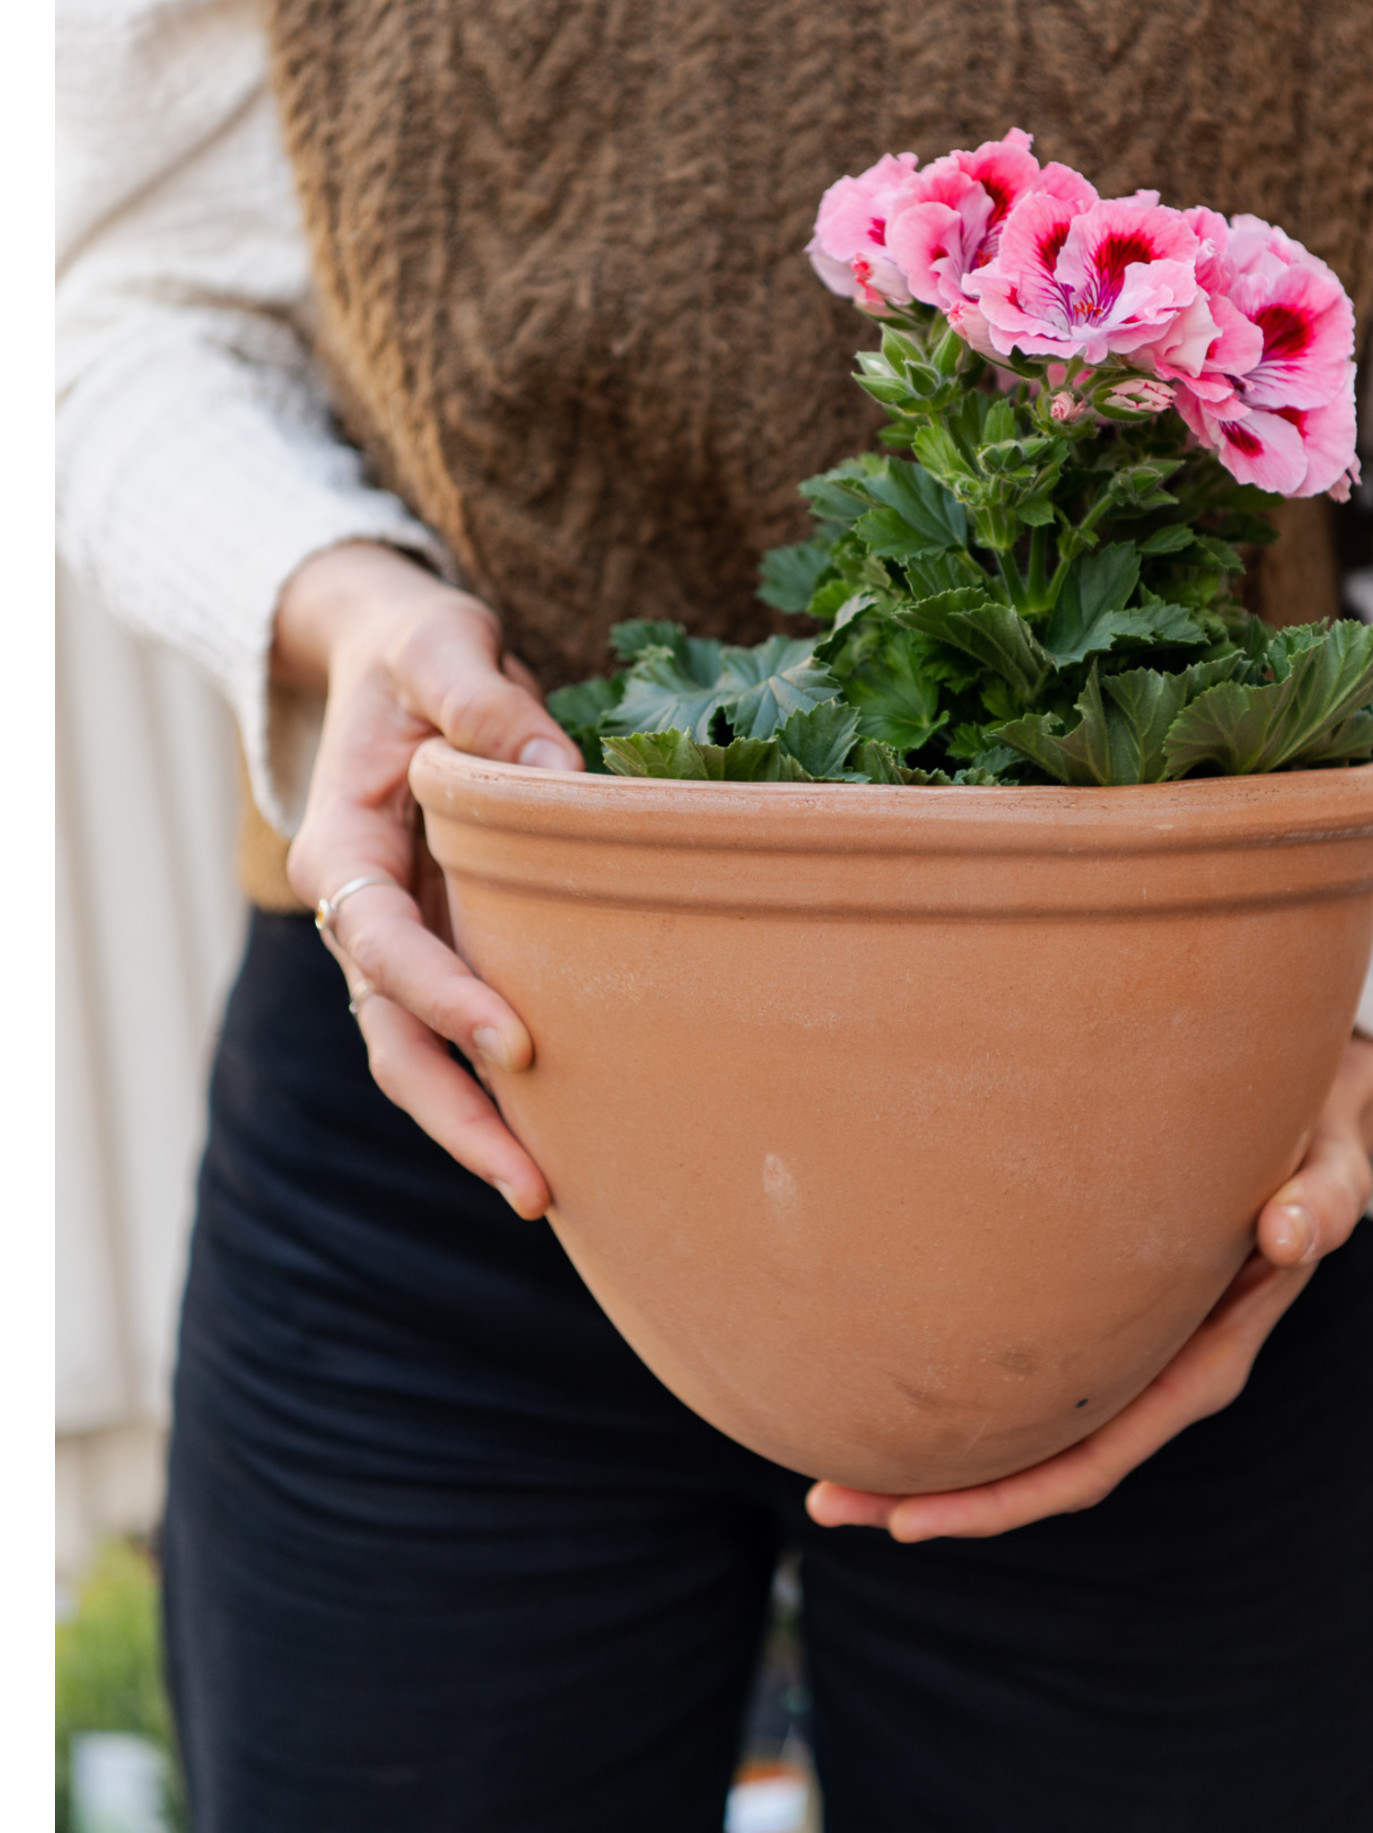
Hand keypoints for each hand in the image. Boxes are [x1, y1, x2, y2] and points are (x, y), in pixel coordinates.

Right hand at [277, 542, 583, 1217]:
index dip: (444, 997)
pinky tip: (563, 1136)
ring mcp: (403, 936)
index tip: (516, 1042)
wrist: (395, 660)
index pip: (382, 945)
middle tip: (532, 1184)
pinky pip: (461, 1029)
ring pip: (420, 1055)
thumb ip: (485, 702)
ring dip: (476, 1125)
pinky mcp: (447, 941)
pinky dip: (499, 1086)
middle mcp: (361, 910)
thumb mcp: (442, 645)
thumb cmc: (416, 650)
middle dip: (454, 1116)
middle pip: (391, 1038)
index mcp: (342, 847)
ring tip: (549, 1194)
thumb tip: (559, 775)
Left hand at [806, 1033, 1372, 1542]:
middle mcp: (1158, 1374)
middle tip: (826, 1503)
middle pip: (1041, 1467)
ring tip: (825, 1474)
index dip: (1003, 1497)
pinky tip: (889, 1387)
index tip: (914, 1523)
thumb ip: (1319, 1197)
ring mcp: (1130, 1353)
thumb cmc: (1311, 1137)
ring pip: (1025, 1433)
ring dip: (932, 1459)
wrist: (1312, 1118)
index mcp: (1205, 1363)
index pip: (1094, 1458)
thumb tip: (1287, 1231)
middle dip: (939, 1499)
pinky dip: (960, 1398)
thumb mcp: (1328, 1162)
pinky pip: (1028, 1380)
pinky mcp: (1106, 1316)